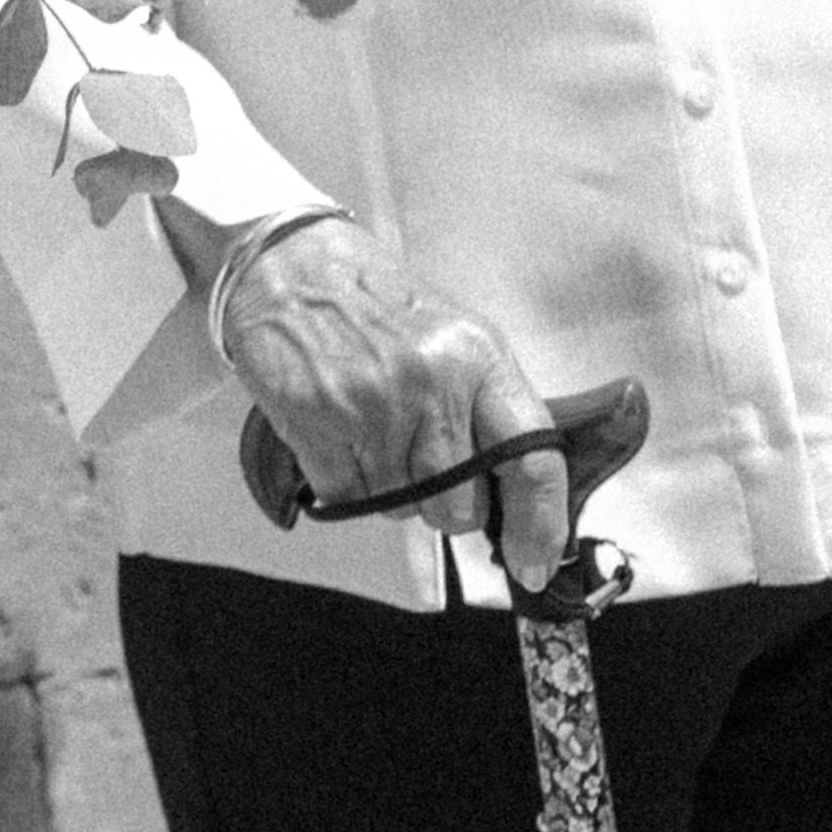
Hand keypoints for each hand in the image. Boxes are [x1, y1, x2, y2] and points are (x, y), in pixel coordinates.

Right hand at [202, 210, 593, 591]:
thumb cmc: (382, 308)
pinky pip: (348, 499)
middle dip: (446, 504)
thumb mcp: (459, 342)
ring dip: (392, 489)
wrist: (292, 266)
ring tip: (375, 433)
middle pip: (459, 508)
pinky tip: (341, 435)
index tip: (533, 565)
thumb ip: (492, 414)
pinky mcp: (316, 422)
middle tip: (422, 460)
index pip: (532, 462)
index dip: (540, 528)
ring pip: (402, 509)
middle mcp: (431, 381)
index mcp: (480, 358)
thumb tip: (523, 506)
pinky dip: (346, 482)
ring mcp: (371, 404)